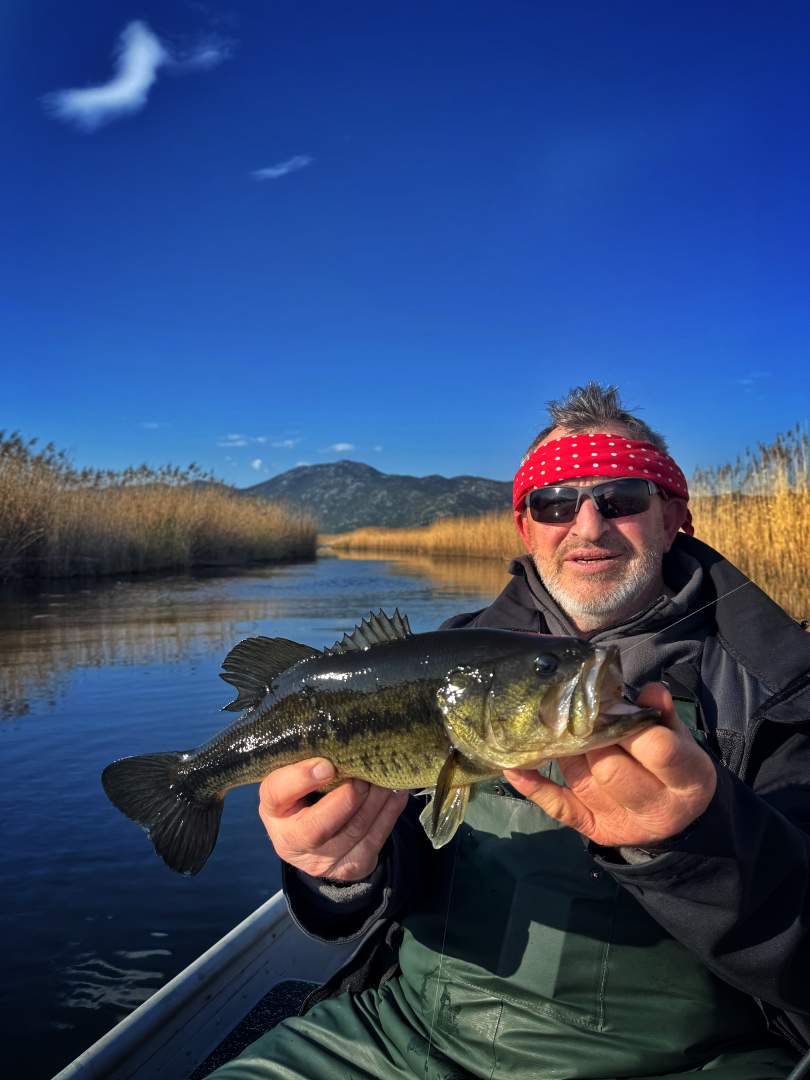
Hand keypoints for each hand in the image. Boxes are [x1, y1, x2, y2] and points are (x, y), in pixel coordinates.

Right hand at [258, 758, 408, 881]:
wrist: (315, 841)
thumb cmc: (305, 795)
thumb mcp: (296, 778)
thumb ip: (309, 763)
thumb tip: (341, 743)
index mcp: (273, 809)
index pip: (277, 793)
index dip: (301, 779)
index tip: (328, 766)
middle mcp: (290, 841)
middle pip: (318, 827)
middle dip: (347, 799)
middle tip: (365, 775)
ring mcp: (320, 860)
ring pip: (354, 831)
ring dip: (376, 802)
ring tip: (388, 776)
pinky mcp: (350, 867)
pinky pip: (374, 840)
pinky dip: (389, 813)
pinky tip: (397, 793)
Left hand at [504, 683, 716, 848]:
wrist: (670, 814)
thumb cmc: (672, 763)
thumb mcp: (678, 736)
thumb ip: (662, 715)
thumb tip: (650, 691)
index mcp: (688, 780)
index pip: (657, 750)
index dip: (632, 725)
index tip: (613, 705)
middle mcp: (656, 808)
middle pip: (611, 769)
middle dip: (592, 738)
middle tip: (581, 714)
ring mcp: (621, 823)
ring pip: (582, 782)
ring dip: (566, 751)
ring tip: (557, 727)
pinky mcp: (592, 829)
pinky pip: (559, 807)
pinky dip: (534, 786)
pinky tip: (515, 766)